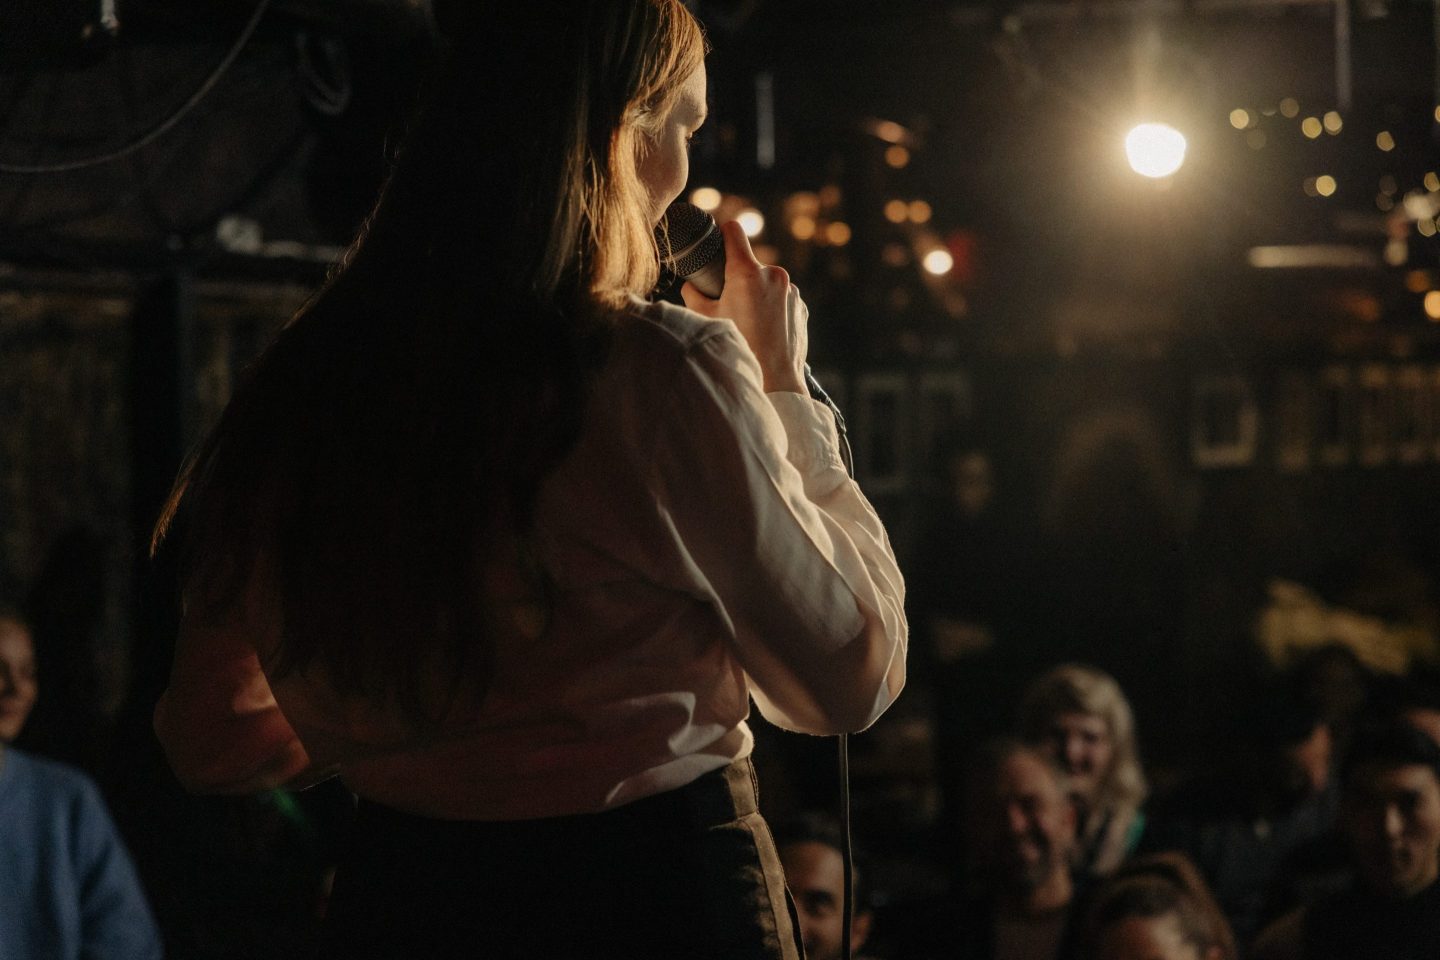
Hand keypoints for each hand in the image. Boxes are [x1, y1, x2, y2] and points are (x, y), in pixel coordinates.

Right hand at [680, 220, 807, 393]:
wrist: (775, 380)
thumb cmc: (739, 348)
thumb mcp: (706, 319)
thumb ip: (694, 294)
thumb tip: (692, 285)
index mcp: (747, 273)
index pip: (734, 231)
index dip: (723, 234)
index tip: (718, 241)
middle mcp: (774, 275)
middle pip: (749, 263)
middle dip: (738, 277)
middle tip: (729, 303)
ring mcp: (791, 291)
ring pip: (766, 282)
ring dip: (757, 294)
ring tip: (749, 323)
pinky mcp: (801, 306)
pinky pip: (781, 298)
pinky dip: (772, 308)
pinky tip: (765, 331)